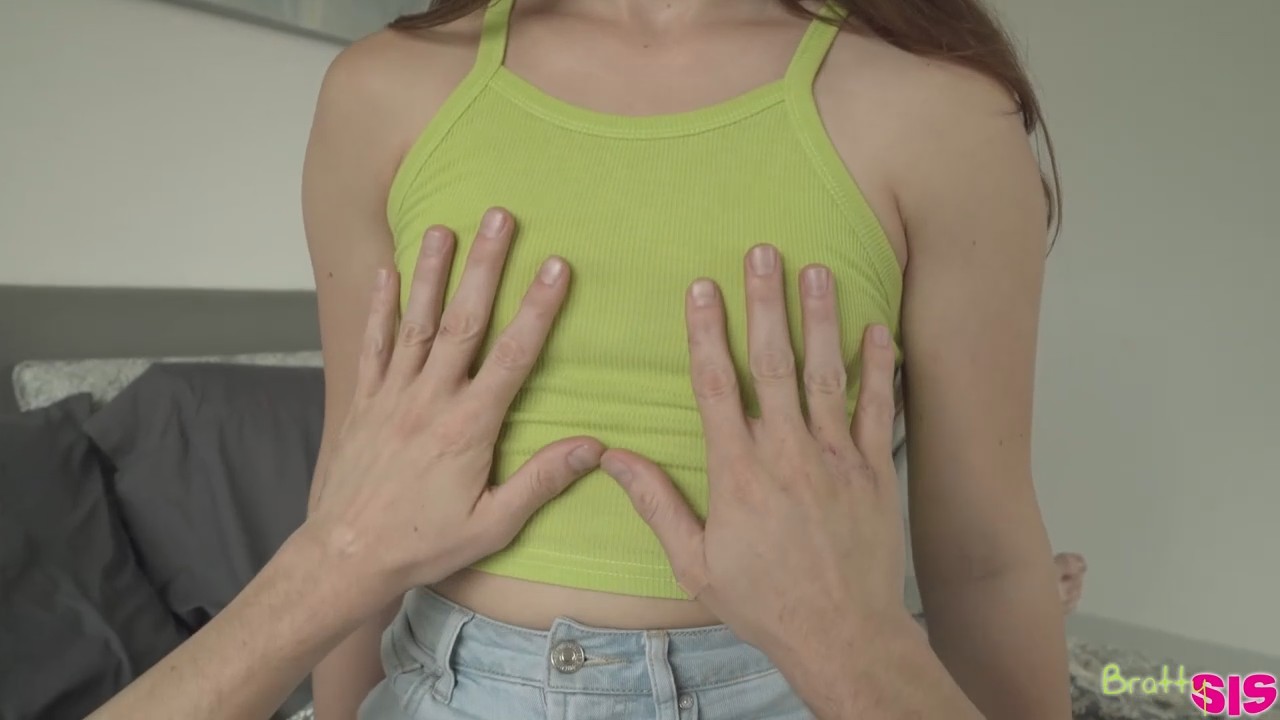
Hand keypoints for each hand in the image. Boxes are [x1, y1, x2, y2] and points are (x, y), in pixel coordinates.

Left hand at [307, 208, 603, 601]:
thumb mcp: (493, 524)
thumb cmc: (424, 544)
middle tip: (499, 217)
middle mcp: (430, 400)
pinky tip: (388, 272)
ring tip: (443, 227)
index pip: (513, 356)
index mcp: (469, 427)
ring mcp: (392, 396)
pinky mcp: (362, 402)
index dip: (538, 308)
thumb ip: (542, 481)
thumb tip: (595, 447)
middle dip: (484, 266)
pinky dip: (380, 307)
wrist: (348, 556)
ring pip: (416, 322)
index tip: (556, 267)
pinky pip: (372, 345)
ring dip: (431, 272)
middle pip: (463, 320)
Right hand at [601, 244, 906, 657]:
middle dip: (765, 303)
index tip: (702, 288)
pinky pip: (880, 410)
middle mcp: (788, 454)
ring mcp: (837, 459)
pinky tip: (876, 329)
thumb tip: (612, 458)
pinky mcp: (876, 472)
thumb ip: (656, 502)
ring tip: (818, 270)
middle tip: (763, 252)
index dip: (707, 332)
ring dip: (821, 319)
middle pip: (772, 363)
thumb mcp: (694, 562)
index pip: (716, 386)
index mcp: (739, 472)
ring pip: (826, 375)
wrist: (842, 636)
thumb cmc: (765, 602)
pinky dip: (879, 368)